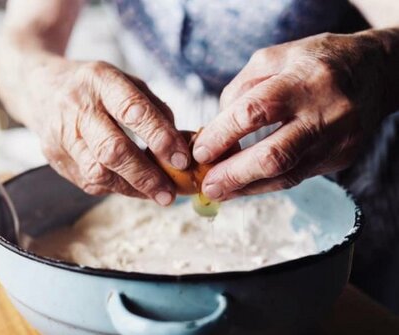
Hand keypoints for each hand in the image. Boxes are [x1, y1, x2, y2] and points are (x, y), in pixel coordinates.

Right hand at [14, 60, 190, 204]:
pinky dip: (116, 188)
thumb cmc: (94, 87)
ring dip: (132, 188)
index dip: (160, 137)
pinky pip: (89, 181)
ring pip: (98, 172)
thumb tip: (181, 143)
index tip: (182, 159)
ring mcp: (61, 135)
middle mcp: (76, 107)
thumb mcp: (124, 81)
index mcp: (100, 80)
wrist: (40, 88)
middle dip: (145, 175)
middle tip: (169, 192)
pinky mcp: (54, 157)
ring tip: (157, 194)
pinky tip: (134, 188)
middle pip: (112, 149)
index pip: (132, 110)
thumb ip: (154, 108)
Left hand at [192, 32, 393, 199]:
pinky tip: (243, 186)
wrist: (374, 72)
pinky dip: (266, 184)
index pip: (255, 112)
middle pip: (276, 155)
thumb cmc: (313, 62)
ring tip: (219, 192)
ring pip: (287, 175)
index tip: (200, 150)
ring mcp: (337, 140)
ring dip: (247, 188)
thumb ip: (240, 90)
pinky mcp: (341, 158)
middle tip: (207, 185)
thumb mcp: (273, 59)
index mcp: (304, 79)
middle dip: (235, 174)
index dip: (223, 134)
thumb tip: (214, 131)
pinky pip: (297, 177)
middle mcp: (326, 113)